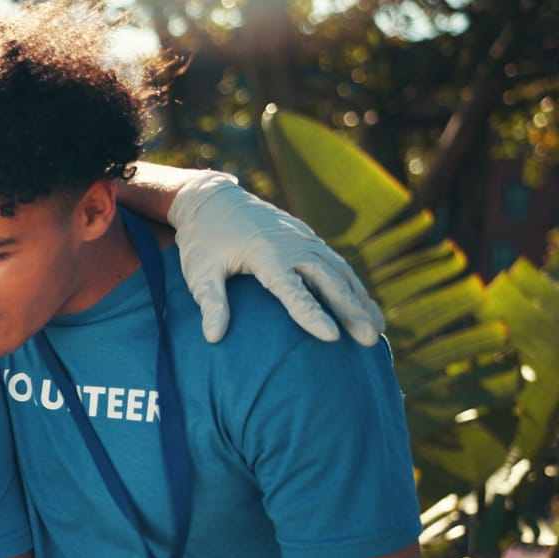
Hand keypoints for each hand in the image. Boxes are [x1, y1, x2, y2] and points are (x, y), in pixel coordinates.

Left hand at [167, 170, 383, 345]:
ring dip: (359, 300)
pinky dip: (353, 285)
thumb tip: (212, 338)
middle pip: (329, 282)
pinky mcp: (308, 238)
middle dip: (351, 311)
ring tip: (375, 330)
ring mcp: (304, 239)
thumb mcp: (199, 271)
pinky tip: (364, 305)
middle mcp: (292, 245)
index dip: (313, 314)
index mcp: (266, 254)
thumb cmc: (203, 239)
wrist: (212, 200)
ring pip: (339, 272)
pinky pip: (337, 263)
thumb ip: (210, 303)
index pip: (294, 291)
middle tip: (368, 340)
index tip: (332, 336)